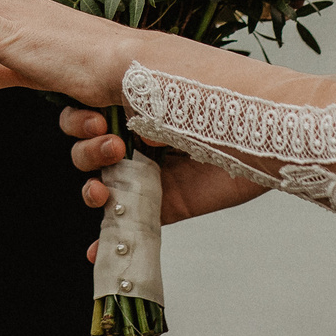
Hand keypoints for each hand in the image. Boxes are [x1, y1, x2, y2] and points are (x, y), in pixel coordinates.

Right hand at [63, 106, 266, 256]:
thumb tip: (77, 104)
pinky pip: (130, 225)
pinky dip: (109, 241)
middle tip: (113, 150)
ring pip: (103, 186)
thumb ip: (118, 92)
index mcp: (134, 99)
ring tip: (103, 193)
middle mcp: (140, 136)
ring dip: (92, 190)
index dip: (78, 121)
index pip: (86, 111)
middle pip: (89, 148)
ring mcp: (152, 173)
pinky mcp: (167, 206)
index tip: (95, 123)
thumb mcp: (154, 83)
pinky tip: (98, 252)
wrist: (259, 137)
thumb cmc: (210, 100)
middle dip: (87, 151)